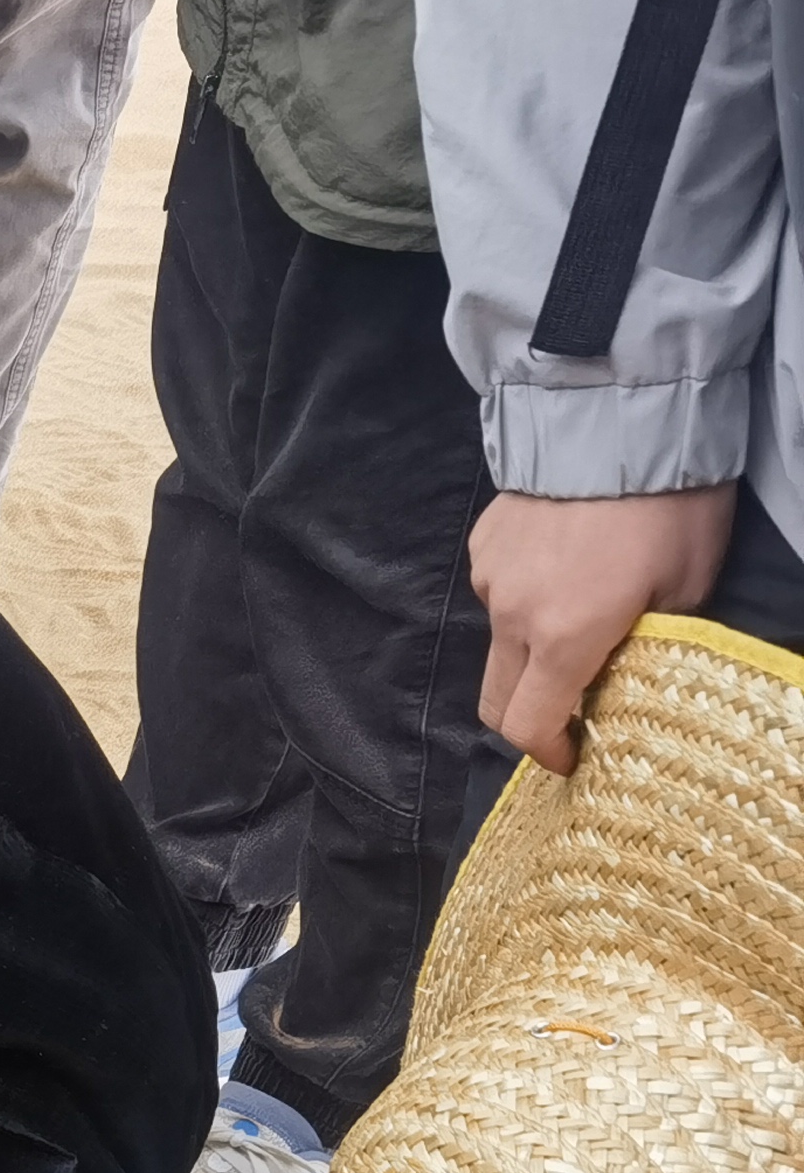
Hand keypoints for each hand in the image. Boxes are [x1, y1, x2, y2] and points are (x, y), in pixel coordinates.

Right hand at [470, 485, 738, 774]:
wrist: (622, 415)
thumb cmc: (671, 505)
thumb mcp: (688, 584)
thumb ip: (650, 642)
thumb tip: (626, 673)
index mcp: (566, 636)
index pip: (529, 725)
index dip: (548, 753)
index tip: (572, 756)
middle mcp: (515, 617)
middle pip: (496, 698)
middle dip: (527, 718)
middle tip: (567, 710)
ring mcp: (491, 579)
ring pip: (500, 641)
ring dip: (532, 647)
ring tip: (578, 608)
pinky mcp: (483, 545)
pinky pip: (497, 589)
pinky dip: (525, 595)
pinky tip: (562, 562)